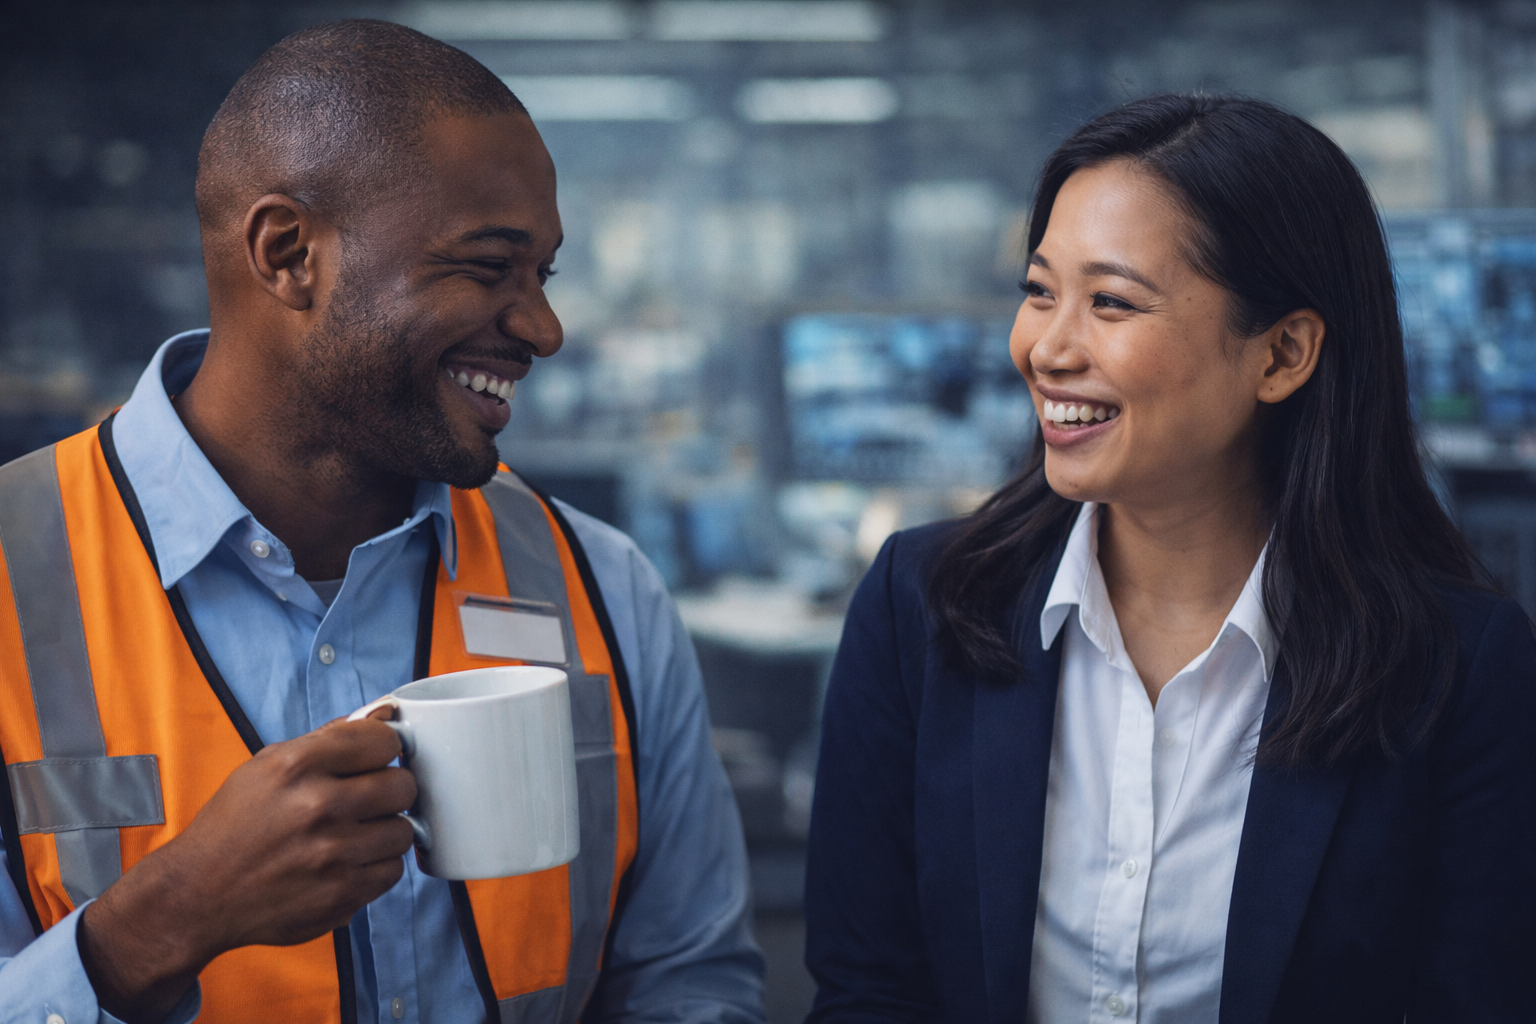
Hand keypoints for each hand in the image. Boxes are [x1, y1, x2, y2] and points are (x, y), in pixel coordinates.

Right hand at [77, 713, 414, 1021]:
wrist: (198, 895)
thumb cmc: (233, 828)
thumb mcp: (267, 766)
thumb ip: (331, 738)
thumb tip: (386, 716)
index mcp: (298, 766)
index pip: (384, 741)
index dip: (384, 749)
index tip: (376, 759)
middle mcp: (317, 807)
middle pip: (403, 786)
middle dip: (390, 790)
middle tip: (368, 800)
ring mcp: (332, 854)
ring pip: (403, 831)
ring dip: (384, 832)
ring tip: (353, 834)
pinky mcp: (341, 895)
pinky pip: (392, 871)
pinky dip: (375, 867)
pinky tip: (348, 862)